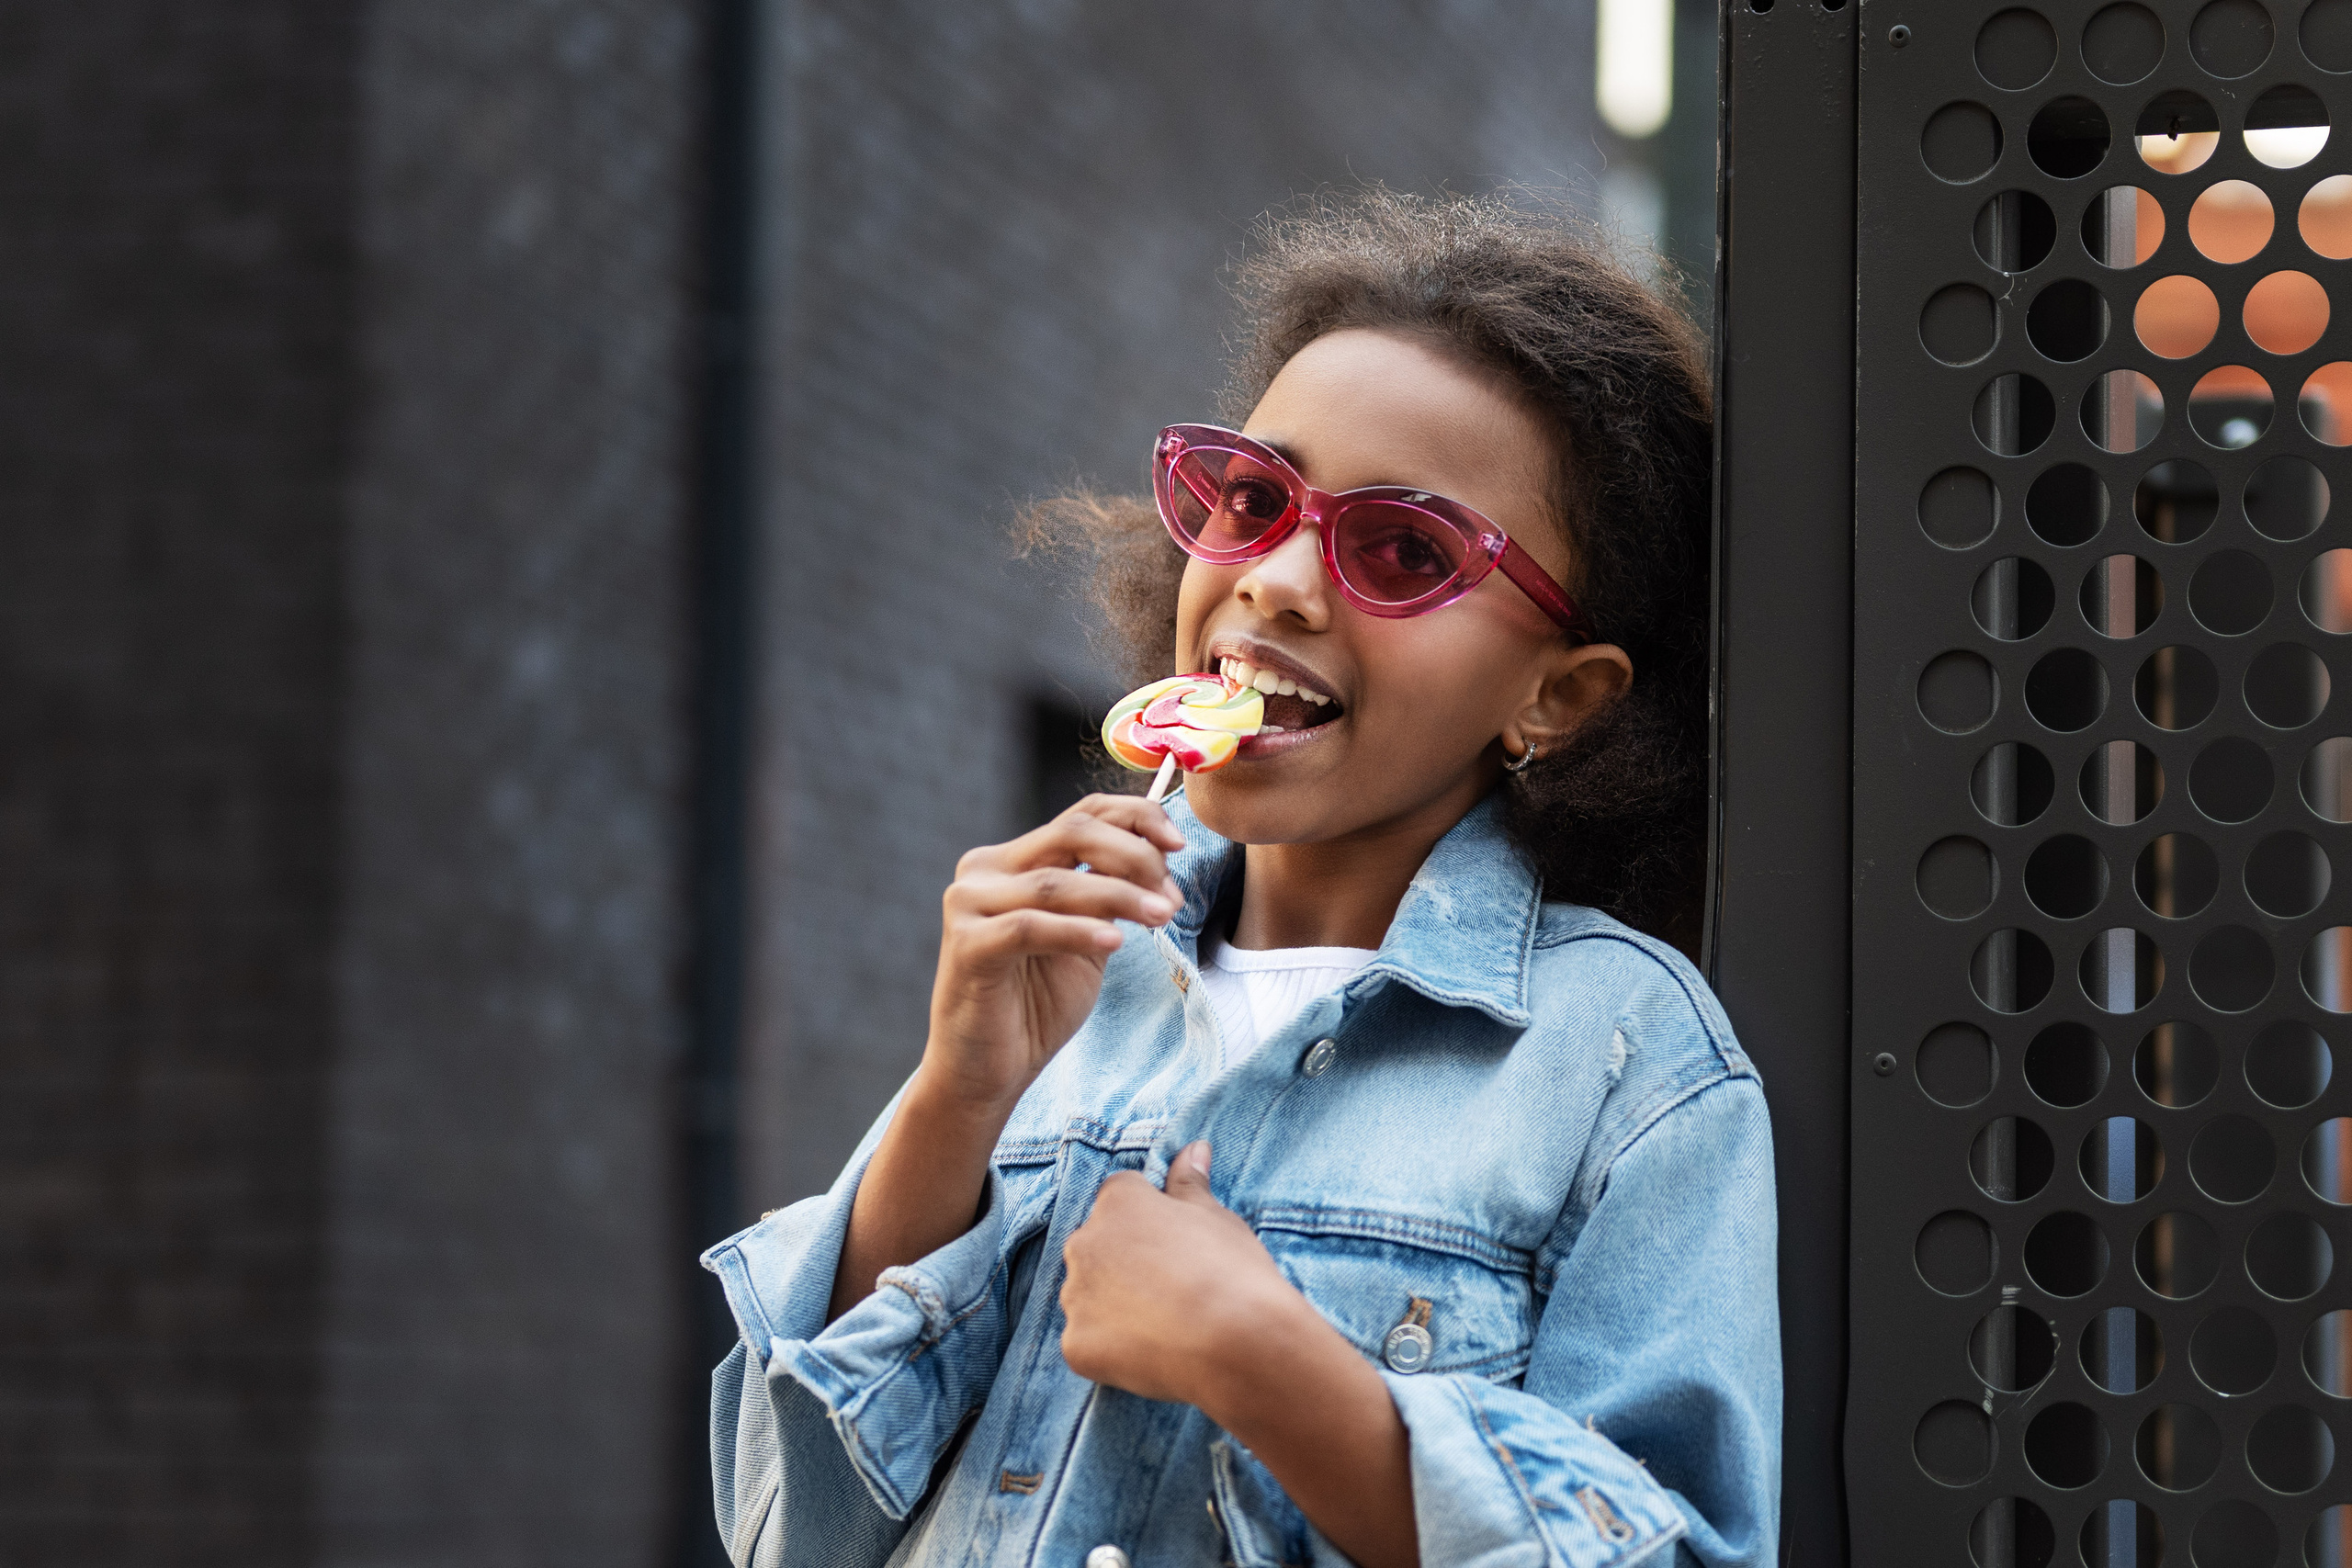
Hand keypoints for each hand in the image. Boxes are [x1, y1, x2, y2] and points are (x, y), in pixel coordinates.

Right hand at [924, 794, 1187, 1111]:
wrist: (987, 1073)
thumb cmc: (1035, 1007)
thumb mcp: (1086, 938)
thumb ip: (1109, 894)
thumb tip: (1160, 854)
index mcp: (1013, 860)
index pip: (1081, 816)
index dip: (1135, 818)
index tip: (1180, 844)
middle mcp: (985, 870)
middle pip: (1071, 834)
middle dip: (1134, 857)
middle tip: (1170, 897)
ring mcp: (969, 904)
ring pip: (1056, 882)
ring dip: (1120, 896)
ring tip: (1162, 917)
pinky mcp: (965, 945)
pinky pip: (1030, 927)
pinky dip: (1079, 931)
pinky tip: (1115, 944)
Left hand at [1059, 1143, 1304, 1408]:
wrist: (1236, 1342)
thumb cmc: (1231, 1270)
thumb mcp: (1217, 1217)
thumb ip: (1190, 1183)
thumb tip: (1193, 1148)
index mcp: (1117, 1203)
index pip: (1119, 1197)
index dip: (1147, 1220)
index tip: (1174, 1245)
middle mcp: (1084, 1243)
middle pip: (1096, 1247)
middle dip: (1122, 1262)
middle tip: (1170, 1287)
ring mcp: (1075, 1296)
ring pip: (1087, 1296)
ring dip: (1112, 1305)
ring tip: (1163, 1324)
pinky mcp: (1076, 1344)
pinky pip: (1087, 1341)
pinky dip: (1110, 1349)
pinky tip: (1151, 1353)